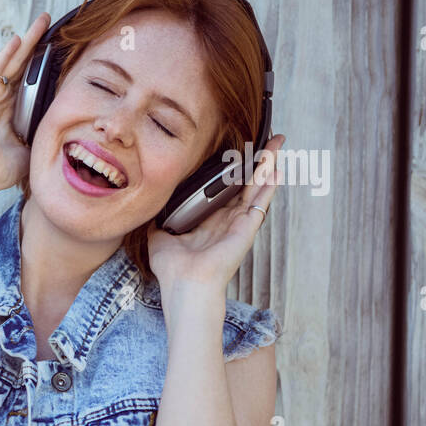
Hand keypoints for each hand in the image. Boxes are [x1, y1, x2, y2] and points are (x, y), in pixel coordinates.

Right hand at [0, 12, 52, 212]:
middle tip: (50, 24)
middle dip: (37, 46)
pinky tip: (17, 40)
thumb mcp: (29, 152)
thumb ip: (41, 138)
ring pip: (10, 64)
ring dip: (25, 43)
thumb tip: (63, 133)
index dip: (44, 68)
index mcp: (9, 116)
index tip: (61, 53)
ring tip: (41, 23)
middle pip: (22, 68)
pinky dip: (5, 55)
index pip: (30, 85)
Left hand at [146, 134, 284, 293]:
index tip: (236, 153)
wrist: (184, 285)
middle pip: (246, 184)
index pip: (225, 191)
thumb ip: (158, 223)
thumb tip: (149, 212)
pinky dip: (269, 186)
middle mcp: (227, 221)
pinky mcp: (246, 228)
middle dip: (257, 162)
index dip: (232, 172)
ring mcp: (239, 224)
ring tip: (276, 144)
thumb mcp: (158, 239)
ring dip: (266, 165)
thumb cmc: (173, 270)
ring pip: (256, 187)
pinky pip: (260, 202)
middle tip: (267, 141)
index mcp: (209, 222)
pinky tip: (275, 168)